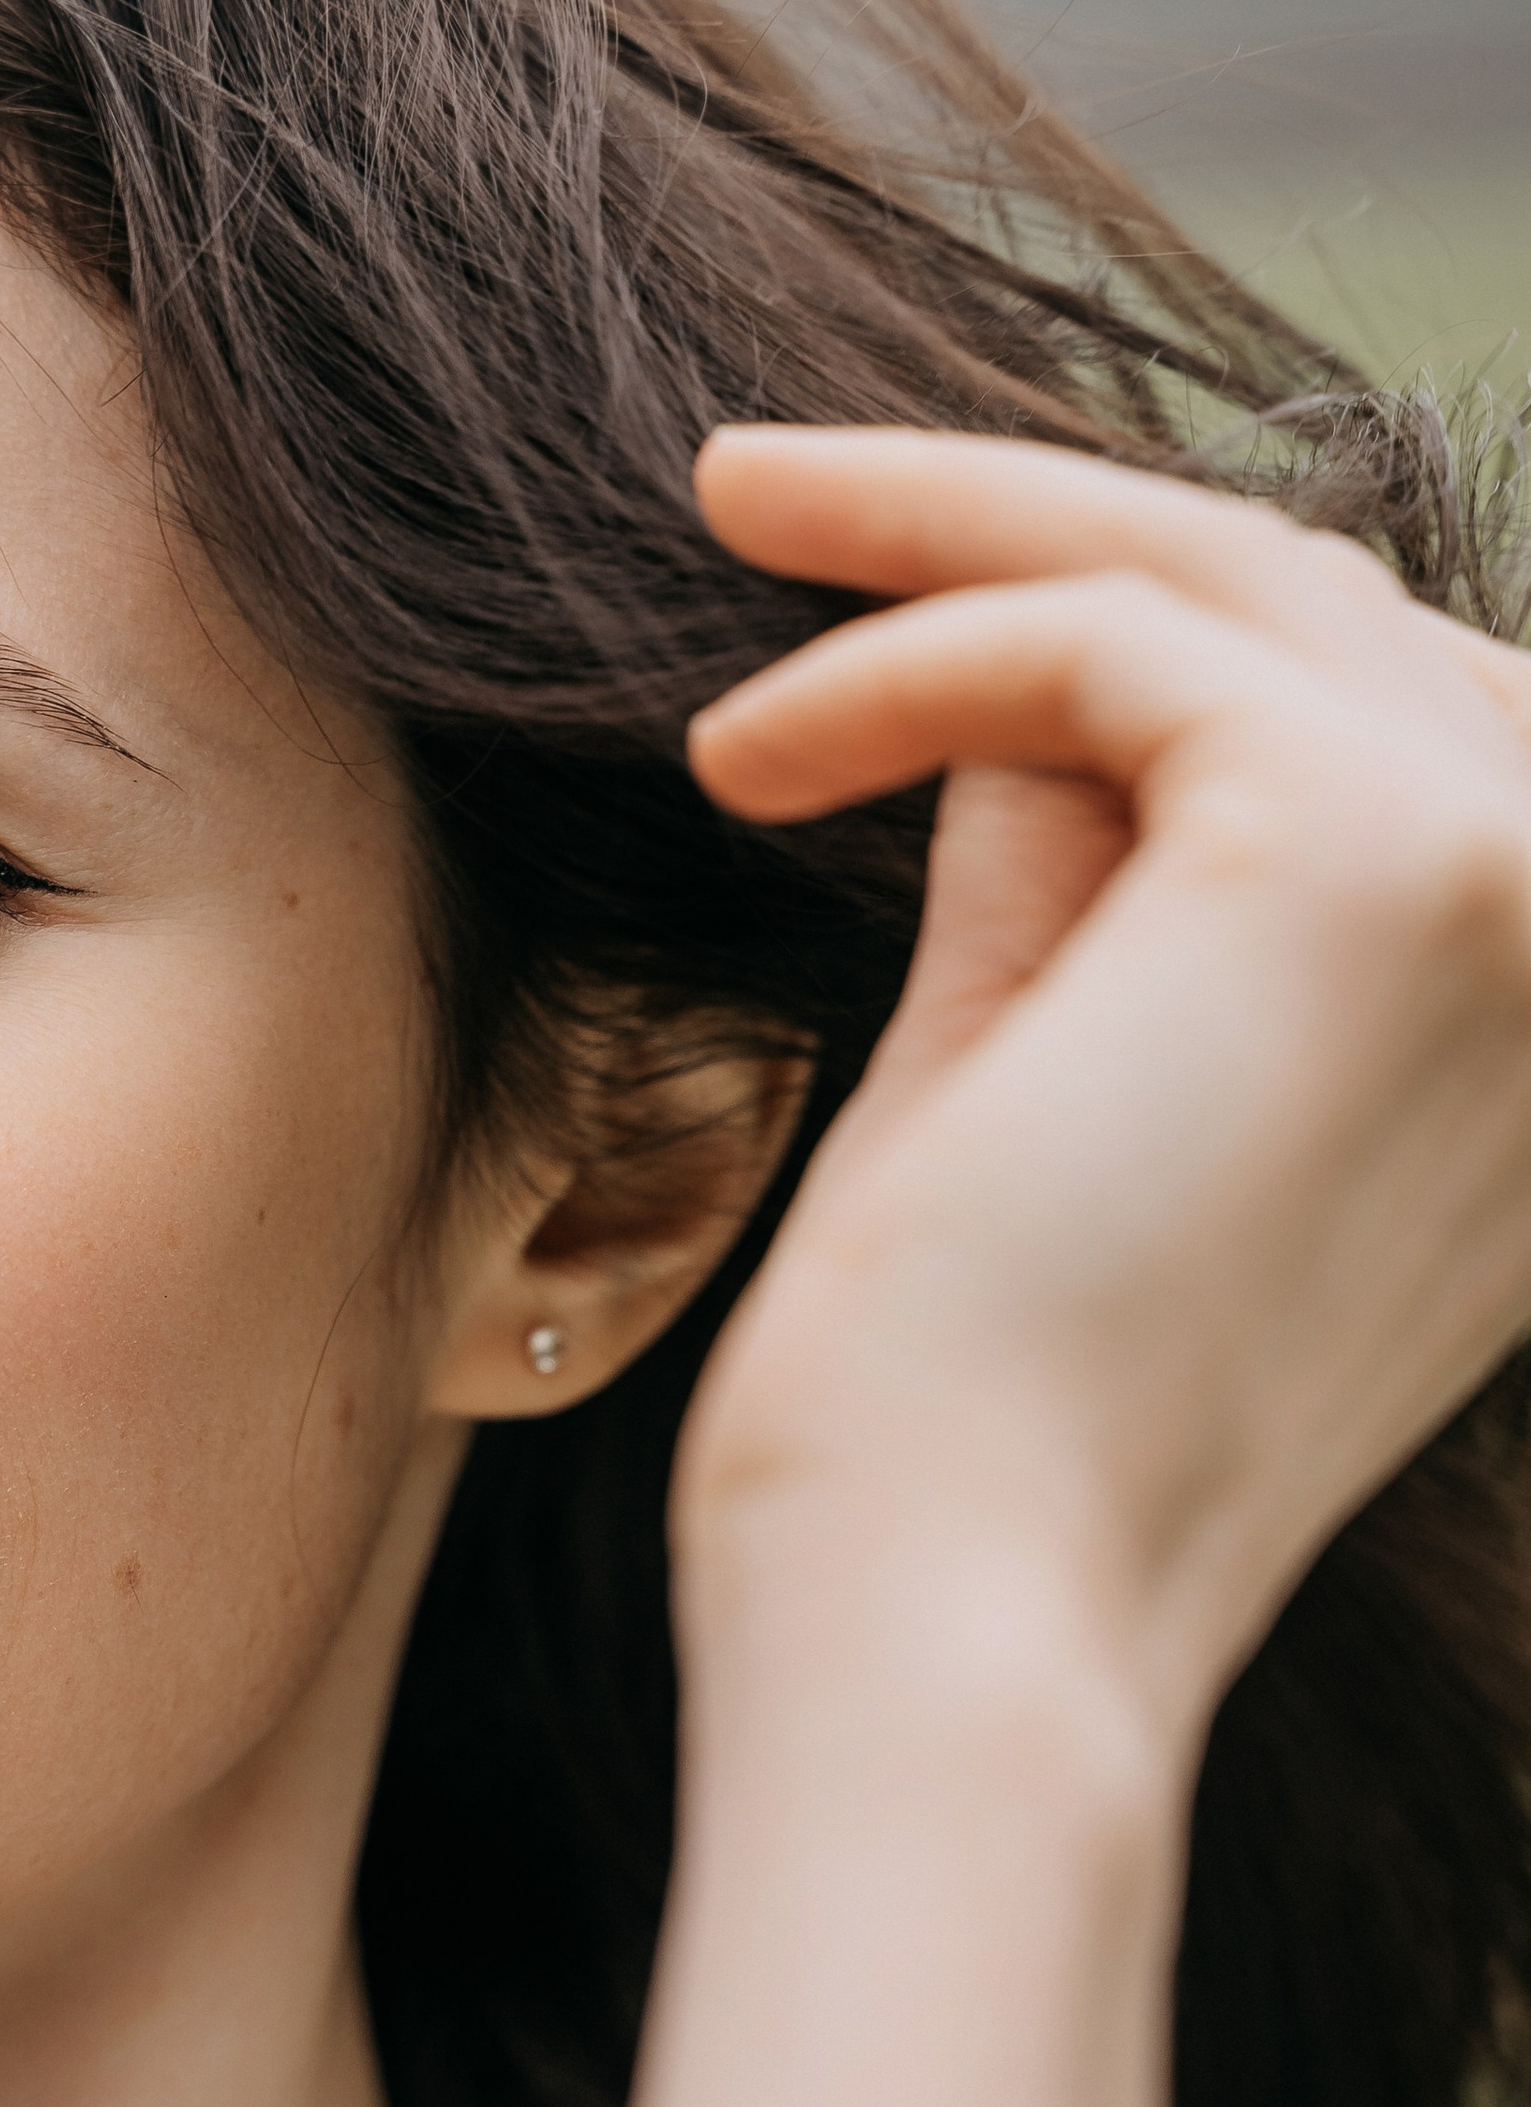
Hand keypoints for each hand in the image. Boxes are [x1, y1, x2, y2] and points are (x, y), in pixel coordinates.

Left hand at [679, 427, 1530, 1729]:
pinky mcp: (1384, 856)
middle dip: (1018, 519)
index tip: (878, 576)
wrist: (948, 1625)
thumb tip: (1023, 668)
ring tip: (722, 514)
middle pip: (1305, 605)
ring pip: (1214, 575)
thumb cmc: (962, 1418)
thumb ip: (1079, 865)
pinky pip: (1102, 648)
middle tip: (753, 481)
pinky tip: (735, 761)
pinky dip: (899, 658)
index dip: (1119, 611)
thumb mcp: (1045, 1075)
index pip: (1362, 713)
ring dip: (941, 527)